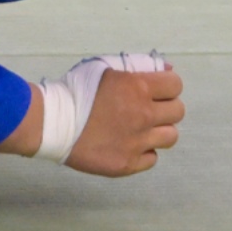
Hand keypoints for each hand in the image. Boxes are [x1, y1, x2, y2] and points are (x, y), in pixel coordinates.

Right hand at [67, 63, 184, 176]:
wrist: (53, 123)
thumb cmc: (76, 90)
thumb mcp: (104, 67)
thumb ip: (136, 67)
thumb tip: (164, 71)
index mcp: (138, 88)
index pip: (175, 85)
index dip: (167, 86)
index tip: (157, 90)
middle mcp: (143, 115)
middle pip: (178, 112)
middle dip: (166, 107)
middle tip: (149, 108)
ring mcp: (137, 142)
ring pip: (170, 137)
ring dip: (158, 130)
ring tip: (141, 129)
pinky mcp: (128, 163)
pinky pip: (151, 158)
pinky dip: (144, 151)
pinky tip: (129, 144)